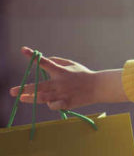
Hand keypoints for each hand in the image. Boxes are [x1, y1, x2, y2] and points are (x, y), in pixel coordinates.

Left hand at [8, 46, 125, 108]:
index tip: (23, 50)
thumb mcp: (71, 64)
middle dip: (24, 89)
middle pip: (39, 86)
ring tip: (22, 98)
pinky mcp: (68, 102)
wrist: (99, 87)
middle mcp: (60, 83)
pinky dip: (51, 104)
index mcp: (60, 71)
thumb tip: (45, 59)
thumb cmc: (83, 74)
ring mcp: (63, 93)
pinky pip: (54, 105)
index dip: (33, 56)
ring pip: (43, 98)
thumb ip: (57, 61)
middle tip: (12, 91)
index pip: (44, 62)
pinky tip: (50, 102)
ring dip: (31, 98)